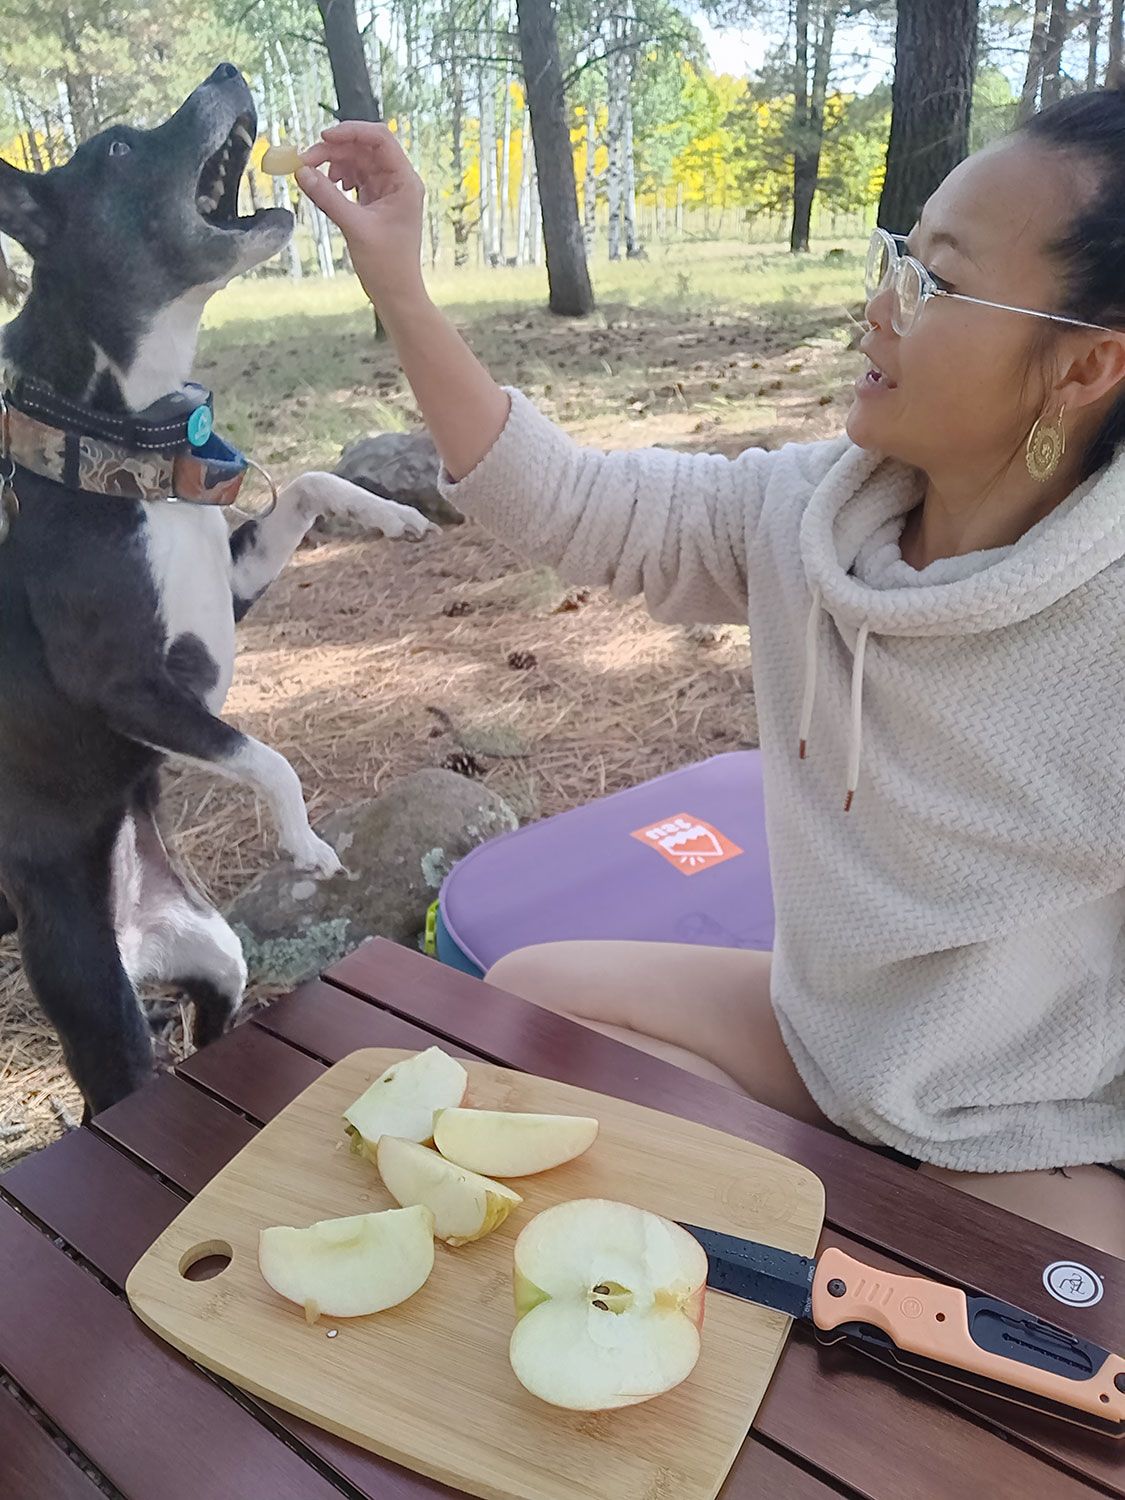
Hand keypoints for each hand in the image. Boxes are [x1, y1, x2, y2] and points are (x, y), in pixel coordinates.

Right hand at [297, 123, 426, 311]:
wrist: (396, 294)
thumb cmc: (386, 266)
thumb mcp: (355, 227)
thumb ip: (328, 197)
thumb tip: (300, 171)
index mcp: (405, 181)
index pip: (380, 138)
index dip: (351, 132)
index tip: (323, 138)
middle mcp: (399, 181)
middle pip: (364, 148)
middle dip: (335, 150)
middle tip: (306, 161)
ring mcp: (387, 191)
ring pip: (357, 162)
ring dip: (334, 163)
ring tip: (315, 176)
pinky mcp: (376, 202)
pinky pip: (355, 178)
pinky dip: (338, 178)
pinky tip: (328, 187)